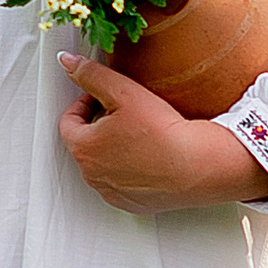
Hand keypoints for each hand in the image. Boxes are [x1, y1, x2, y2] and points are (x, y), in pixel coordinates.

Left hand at [57, 55, 267, 211]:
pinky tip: (150, 155)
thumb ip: (91, 75)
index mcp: (83, 149)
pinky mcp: (133, 204)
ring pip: (104, 164)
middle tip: (125, 112)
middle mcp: (92, 176)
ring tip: (140, 133)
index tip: (103, 96)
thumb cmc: (163, 134)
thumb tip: (68, 63)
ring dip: (114, 148)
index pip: (68, 121)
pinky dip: (131, 169)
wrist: (199, 166)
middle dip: (99, 125)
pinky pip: (123, 183)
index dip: (84, 103)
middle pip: (85, 143)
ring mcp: (112, 193)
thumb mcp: (123, 91)